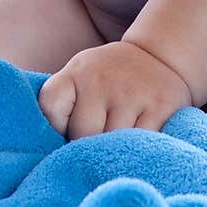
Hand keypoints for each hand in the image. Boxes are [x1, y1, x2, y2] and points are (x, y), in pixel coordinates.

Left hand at [37, 39, 192, 139]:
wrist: (159, 55)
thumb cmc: (110, 77)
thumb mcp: (82, 75)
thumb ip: (64, 104)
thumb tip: (47, 151)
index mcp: (78, 72)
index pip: (50, 105)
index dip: (57, 125)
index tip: (69, 128)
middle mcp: (102, 79)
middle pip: (83, 134)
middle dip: (89, 143)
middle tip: (100, 136)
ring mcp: (132, 92)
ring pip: (113, 143)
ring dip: (116, 148)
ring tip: (121, 137)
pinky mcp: (160, 106)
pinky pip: (141, 143)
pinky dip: (139, 148)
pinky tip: (140, 140)